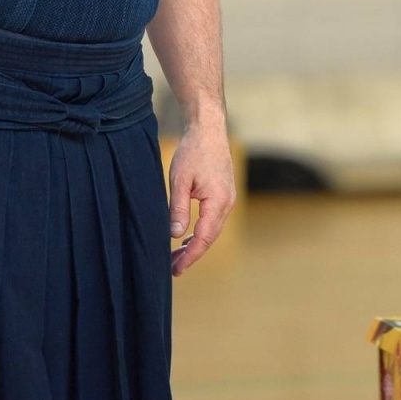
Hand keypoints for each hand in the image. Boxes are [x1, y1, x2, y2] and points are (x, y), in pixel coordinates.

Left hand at [167, 119, 235, 276]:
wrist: (208, 129)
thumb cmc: (193, 152)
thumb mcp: (180, 181)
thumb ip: (178, 209)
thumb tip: (175, 236)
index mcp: (218, 202)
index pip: (204, 238)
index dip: (190, 256)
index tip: (176, 270)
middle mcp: (227, 203)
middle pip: (210, 238)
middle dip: (192, 254)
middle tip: (172, 268)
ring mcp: (228, 198)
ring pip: (212, 230)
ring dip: (196, 244)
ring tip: (176, 256)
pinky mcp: (224, 193)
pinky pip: (213, 220)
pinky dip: (201, 231)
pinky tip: (188, 236)